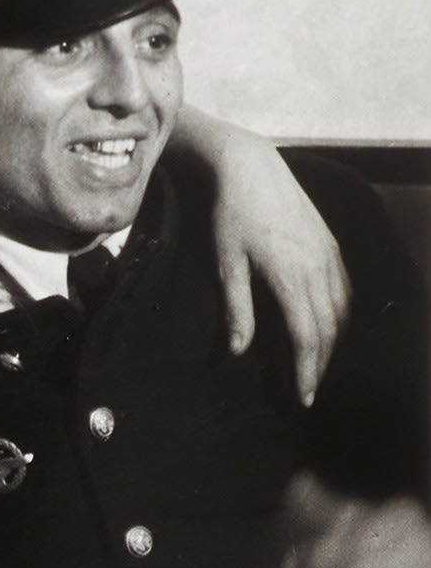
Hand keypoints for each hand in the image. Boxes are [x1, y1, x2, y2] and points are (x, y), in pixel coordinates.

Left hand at [203, 119, 349, 403]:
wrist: (246, 167)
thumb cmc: (228, 216)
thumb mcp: (223, 264)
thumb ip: (234, 309)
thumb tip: (238, 353)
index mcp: (291, 276)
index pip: (306, 337)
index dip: (305, 373)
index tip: (301, 400)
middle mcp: (318, 266)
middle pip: (328, 330)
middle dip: (319, 366)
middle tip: (305, 395)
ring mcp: (328, 253)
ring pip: (342, 311)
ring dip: (332, 344)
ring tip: (315, 368)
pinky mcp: (330, 243)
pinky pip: (345, 289)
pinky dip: (341, 316)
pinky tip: (330, 329)